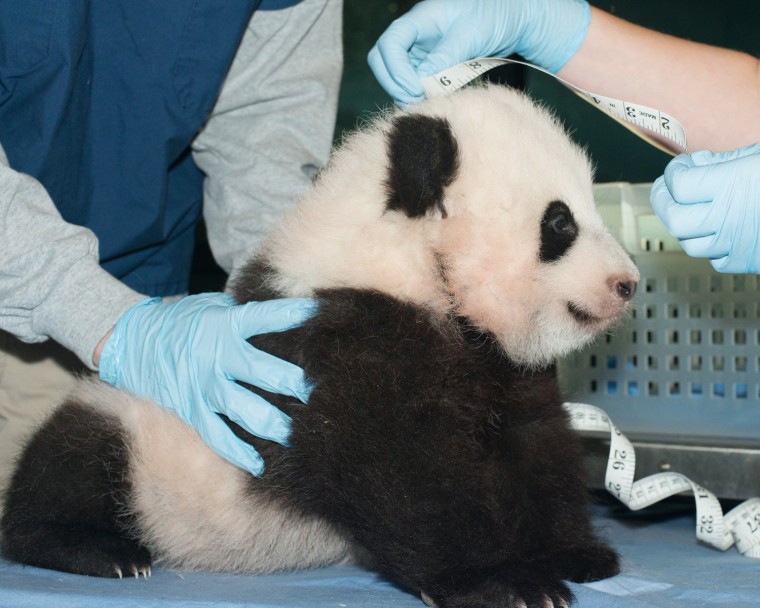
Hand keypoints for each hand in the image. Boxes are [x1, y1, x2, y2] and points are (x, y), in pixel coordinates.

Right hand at [98, 293, 315, 474]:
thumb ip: (244, 314)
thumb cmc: (183, 322)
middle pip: (264, 372)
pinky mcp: (191, 410)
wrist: (132, 343)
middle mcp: (217, 357)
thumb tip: (287, 315)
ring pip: (246, 409)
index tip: (317, 315)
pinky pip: (218, 437)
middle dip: (295, 383)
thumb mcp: (211, 307)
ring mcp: (204, 387)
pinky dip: (239, 453)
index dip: (291, 315)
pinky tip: (259, 464)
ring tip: (297, 432)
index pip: (265, 317)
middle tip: (317, 392)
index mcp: (225, 325)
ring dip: (275, 423)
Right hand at [368, 0, 590, 105]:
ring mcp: (422, 51)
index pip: (390, 43)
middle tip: (416, 99)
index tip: (415, 87)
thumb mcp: (470, 35)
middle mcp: (416, 35)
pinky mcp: (431, 65)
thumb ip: (444, 57)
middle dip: (395, 83)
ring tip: (428, 102)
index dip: (395, 69)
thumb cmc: (494, 16)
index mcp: (421, 19)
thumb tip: (421, 81)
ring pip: (397, 76)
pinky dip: (419, 94)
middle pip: (384, 60)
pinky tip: (434, 100)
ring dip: (406, 92)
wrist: (513, 20)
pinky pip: (415, 83)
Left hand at [651, 142, 759, 273]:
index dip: (674, 172)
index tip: (682, 165)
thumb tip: (699, 165)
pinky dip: (709, 245)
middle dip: (664, 201)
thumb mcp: (759, 154)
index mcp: (733, 184)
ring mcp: (739, 243)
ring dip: (684, 224)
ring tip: (689, 207)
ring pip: (691, 243)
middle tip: (667, 188)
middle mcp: (730, 217)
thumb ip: (727, 161)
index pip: (680, 184)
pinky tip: (718, 229)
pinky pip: (716, 259)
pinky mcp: (751, 261)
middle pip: (675, 219)